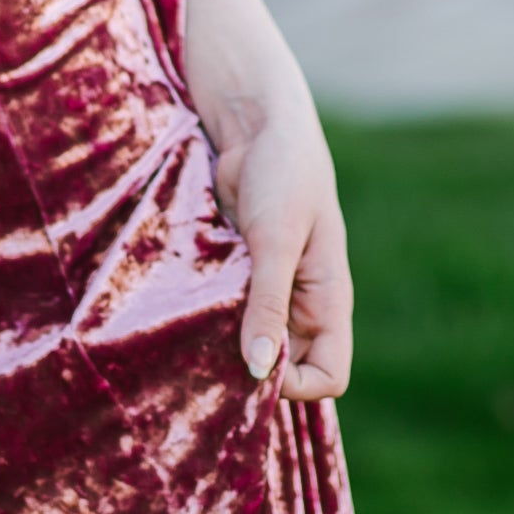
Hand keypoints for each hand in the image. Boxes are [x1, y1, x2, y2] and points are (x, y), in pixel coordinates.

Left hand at [212, 98, 354, 404]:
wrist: (255, 125)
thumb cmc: (283, 174)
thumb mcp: (276, 238)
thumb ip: (269, 301)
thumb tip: (258, 369)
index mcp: (327, 301)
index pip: (329, 375)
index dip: (297, 387)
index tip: (253, 369)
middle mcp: (301, 304)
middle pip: (286, 368)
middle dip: (252, 372)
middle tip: (210, 364)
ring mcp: (269, 289)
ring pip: (251, 342)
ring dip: (225, 345)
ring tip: (192, 339)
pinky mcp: (239, 272)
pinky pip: (226, 313)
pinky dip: (209, 318)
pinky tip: (184, 311)